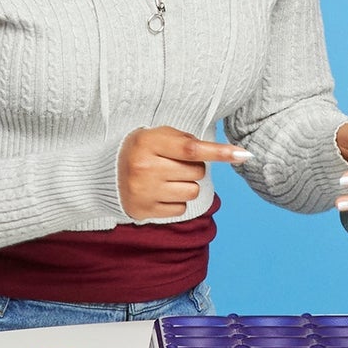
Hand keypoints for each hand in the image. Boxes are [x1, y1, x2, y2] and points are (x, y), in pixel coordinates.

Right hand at [119, 127, 246, 218]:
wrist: (103, 174)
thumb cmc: (141, 150)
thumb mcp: (157, 135)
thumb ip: (185, 140)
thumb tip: (225, 151)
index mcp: (149, 143)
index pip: (192, 148)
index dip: (219, 152)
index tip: (243, 154)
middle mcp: (145, 168)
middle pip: (196, 171)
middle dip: (193, 168)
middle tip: (174, 164)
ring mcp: (144, 191)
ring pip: (192, 191)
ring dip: (187, 185)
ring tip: (167, 179)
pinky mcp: (144, 211)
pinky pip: (181, 208)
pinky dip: (176, 201)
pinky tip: (160, 193)